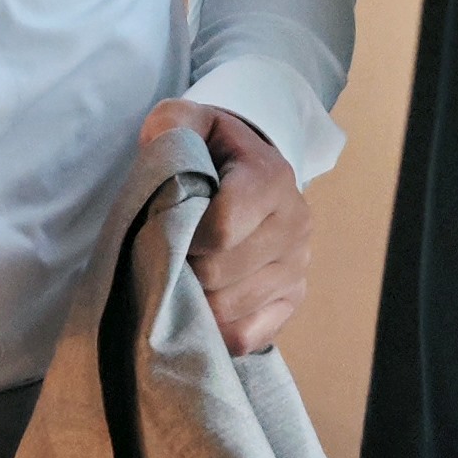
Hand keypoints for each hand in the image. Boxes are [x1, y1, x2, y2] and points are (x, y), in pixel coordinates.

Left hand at [140, 99, 311, 354]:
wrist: (244, 169)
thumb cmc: (208, 148)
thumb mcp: (186, 121)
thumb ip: (170, 125)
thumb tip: (161, 147)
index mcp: (272, 178)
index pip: (222, 228)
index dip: (182, 232)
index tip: (164, 222)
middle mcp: (295, 225)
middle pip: (221, 272)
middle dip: (182, 264)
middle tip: (166, 248)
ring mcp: (297, 268)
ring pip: (229, 308)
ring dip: (193, 296)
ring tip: (180, 270)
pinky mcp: (291, 302)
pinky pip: (246, 337)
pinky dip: (213, 326)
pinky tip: (199, 301)